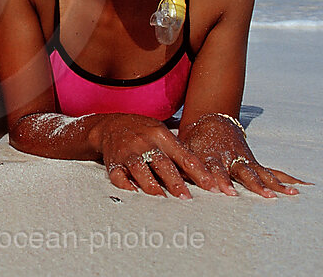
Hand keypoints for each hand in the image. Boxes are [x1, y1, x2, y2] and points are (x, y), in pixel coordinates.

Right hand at [93, 113, 220, 198]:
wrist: (110, 125)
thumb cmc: (143, 132)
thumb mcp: (162, 133)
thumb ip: (179, 152)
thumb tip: (201, 176)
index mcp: (161, 135)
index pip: (184, 156)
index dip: (199, 172)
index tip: (212, 188)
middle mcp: (145, 143)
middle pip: (162, 163)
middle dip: (175, 181)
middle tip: (187, 198)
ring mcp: (128, 152)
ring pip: (140, 168)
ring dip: (151, 184)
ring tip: (161, 198)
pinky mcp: (114, 162)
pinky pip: (117, 175)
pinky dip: (125, 184)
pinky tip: (134, 193)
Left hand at [182, 113, 306, 197]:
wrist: (211, 121)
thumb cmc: (194, 140)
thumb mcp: (185, 149)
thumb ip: (180, 165)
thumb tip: (167, 179)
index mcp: (211, 156)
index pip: (215, 169)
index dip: (219, 179)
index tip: (224, 191)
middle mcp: (230, 159)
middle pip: (241, 172)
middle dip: (251, 184)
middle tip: (263, 196)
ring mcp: (243, 160)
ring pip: (258, 173)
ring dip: (270, 185)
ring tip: (285, 196)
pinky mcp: (252, 162)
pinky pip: (270, 172)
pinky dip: (284, 181)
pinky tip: (299, 190)